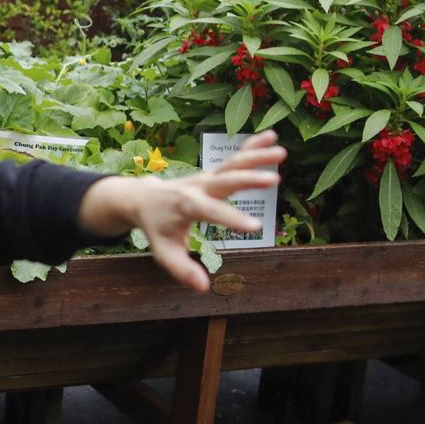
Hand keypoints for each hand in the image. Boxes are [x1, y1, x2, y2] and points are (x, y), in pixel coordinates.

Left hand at [79, 130, 286, 292]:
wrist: (143, 197)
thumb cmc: (156, 226)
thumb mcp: (163, 250)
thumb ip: (181, 269)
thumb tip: (202, 287)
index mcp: (185, 204)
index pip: (209, 211)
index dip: (231, 218)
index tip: (255, 227)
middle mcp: (198, 186)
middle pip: (224, 180)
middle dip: (247, 179)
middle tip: (273, 179)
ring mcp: (207, 177)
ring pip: (232, 164)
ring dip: (255, 156)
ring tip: (281, 151)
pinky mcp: (214, 173)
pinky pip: (234, 158)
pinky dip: (251, 146)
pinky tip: (272, 136)